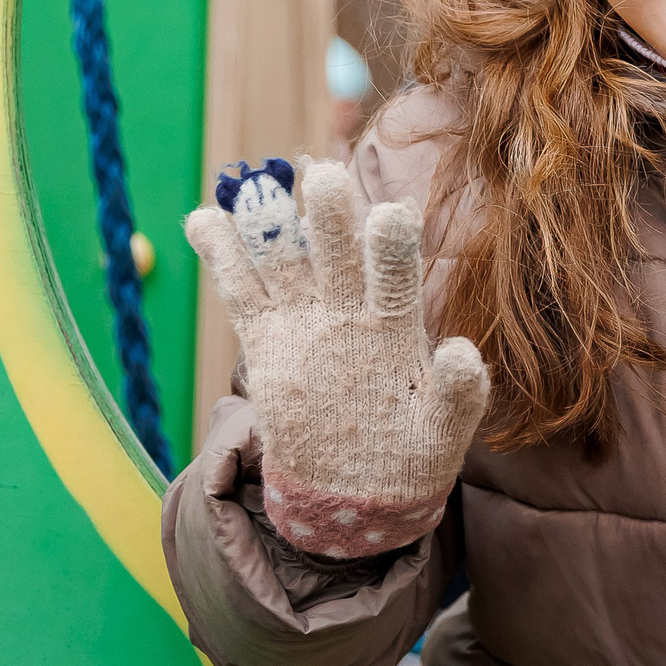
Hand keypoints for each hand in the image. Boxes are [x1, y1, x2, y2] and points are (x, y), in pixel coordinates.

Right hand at [183, 159, 488, 558]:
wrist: (358, 488)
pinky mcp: (267, 339)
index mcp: (398, 322)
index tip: (391, 215)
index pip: (395, 274)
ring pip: (285, 261)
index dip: (392, 246)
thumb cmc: (412, 451)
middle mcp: (350, 308)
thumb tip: (461, 351)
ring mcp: (306, 319)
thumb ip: (459, 391)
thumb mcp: (443, 428)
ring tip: (256, 189)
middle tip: (324, 177)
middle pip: (337, 252)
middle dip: (330, 216)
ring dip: (269, 224)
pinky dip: (222, 256)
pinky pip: (241, 292)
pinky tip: (205, 219)